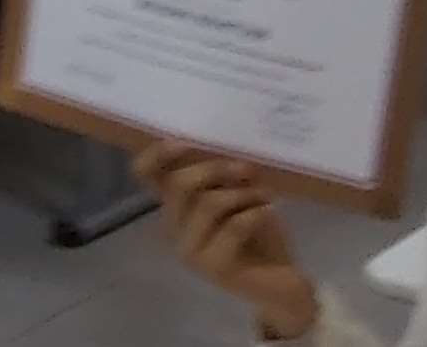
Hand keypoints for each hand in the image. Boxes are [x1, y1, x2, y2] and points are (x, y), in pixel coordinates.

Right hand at [135, 144, 319, 339]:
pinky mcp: (215, 268)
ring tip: (264, 196)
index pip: (145, 175)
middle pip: (179, 185)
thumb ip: (221, 176)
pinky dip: (255, 213)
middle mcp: (173, 229)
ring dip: (243, 193)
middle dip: (215, 170)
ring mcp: (191, 252)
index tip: (183, 142)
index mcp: (174, 206)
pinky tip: (267, 212)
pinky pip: (233, 227)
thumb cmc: (258, 234)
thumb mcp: (239, 195)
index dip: (156, 155)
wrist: (281, 283)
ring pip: (209, 204)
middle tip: (246, 169)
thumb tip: (219, 148)